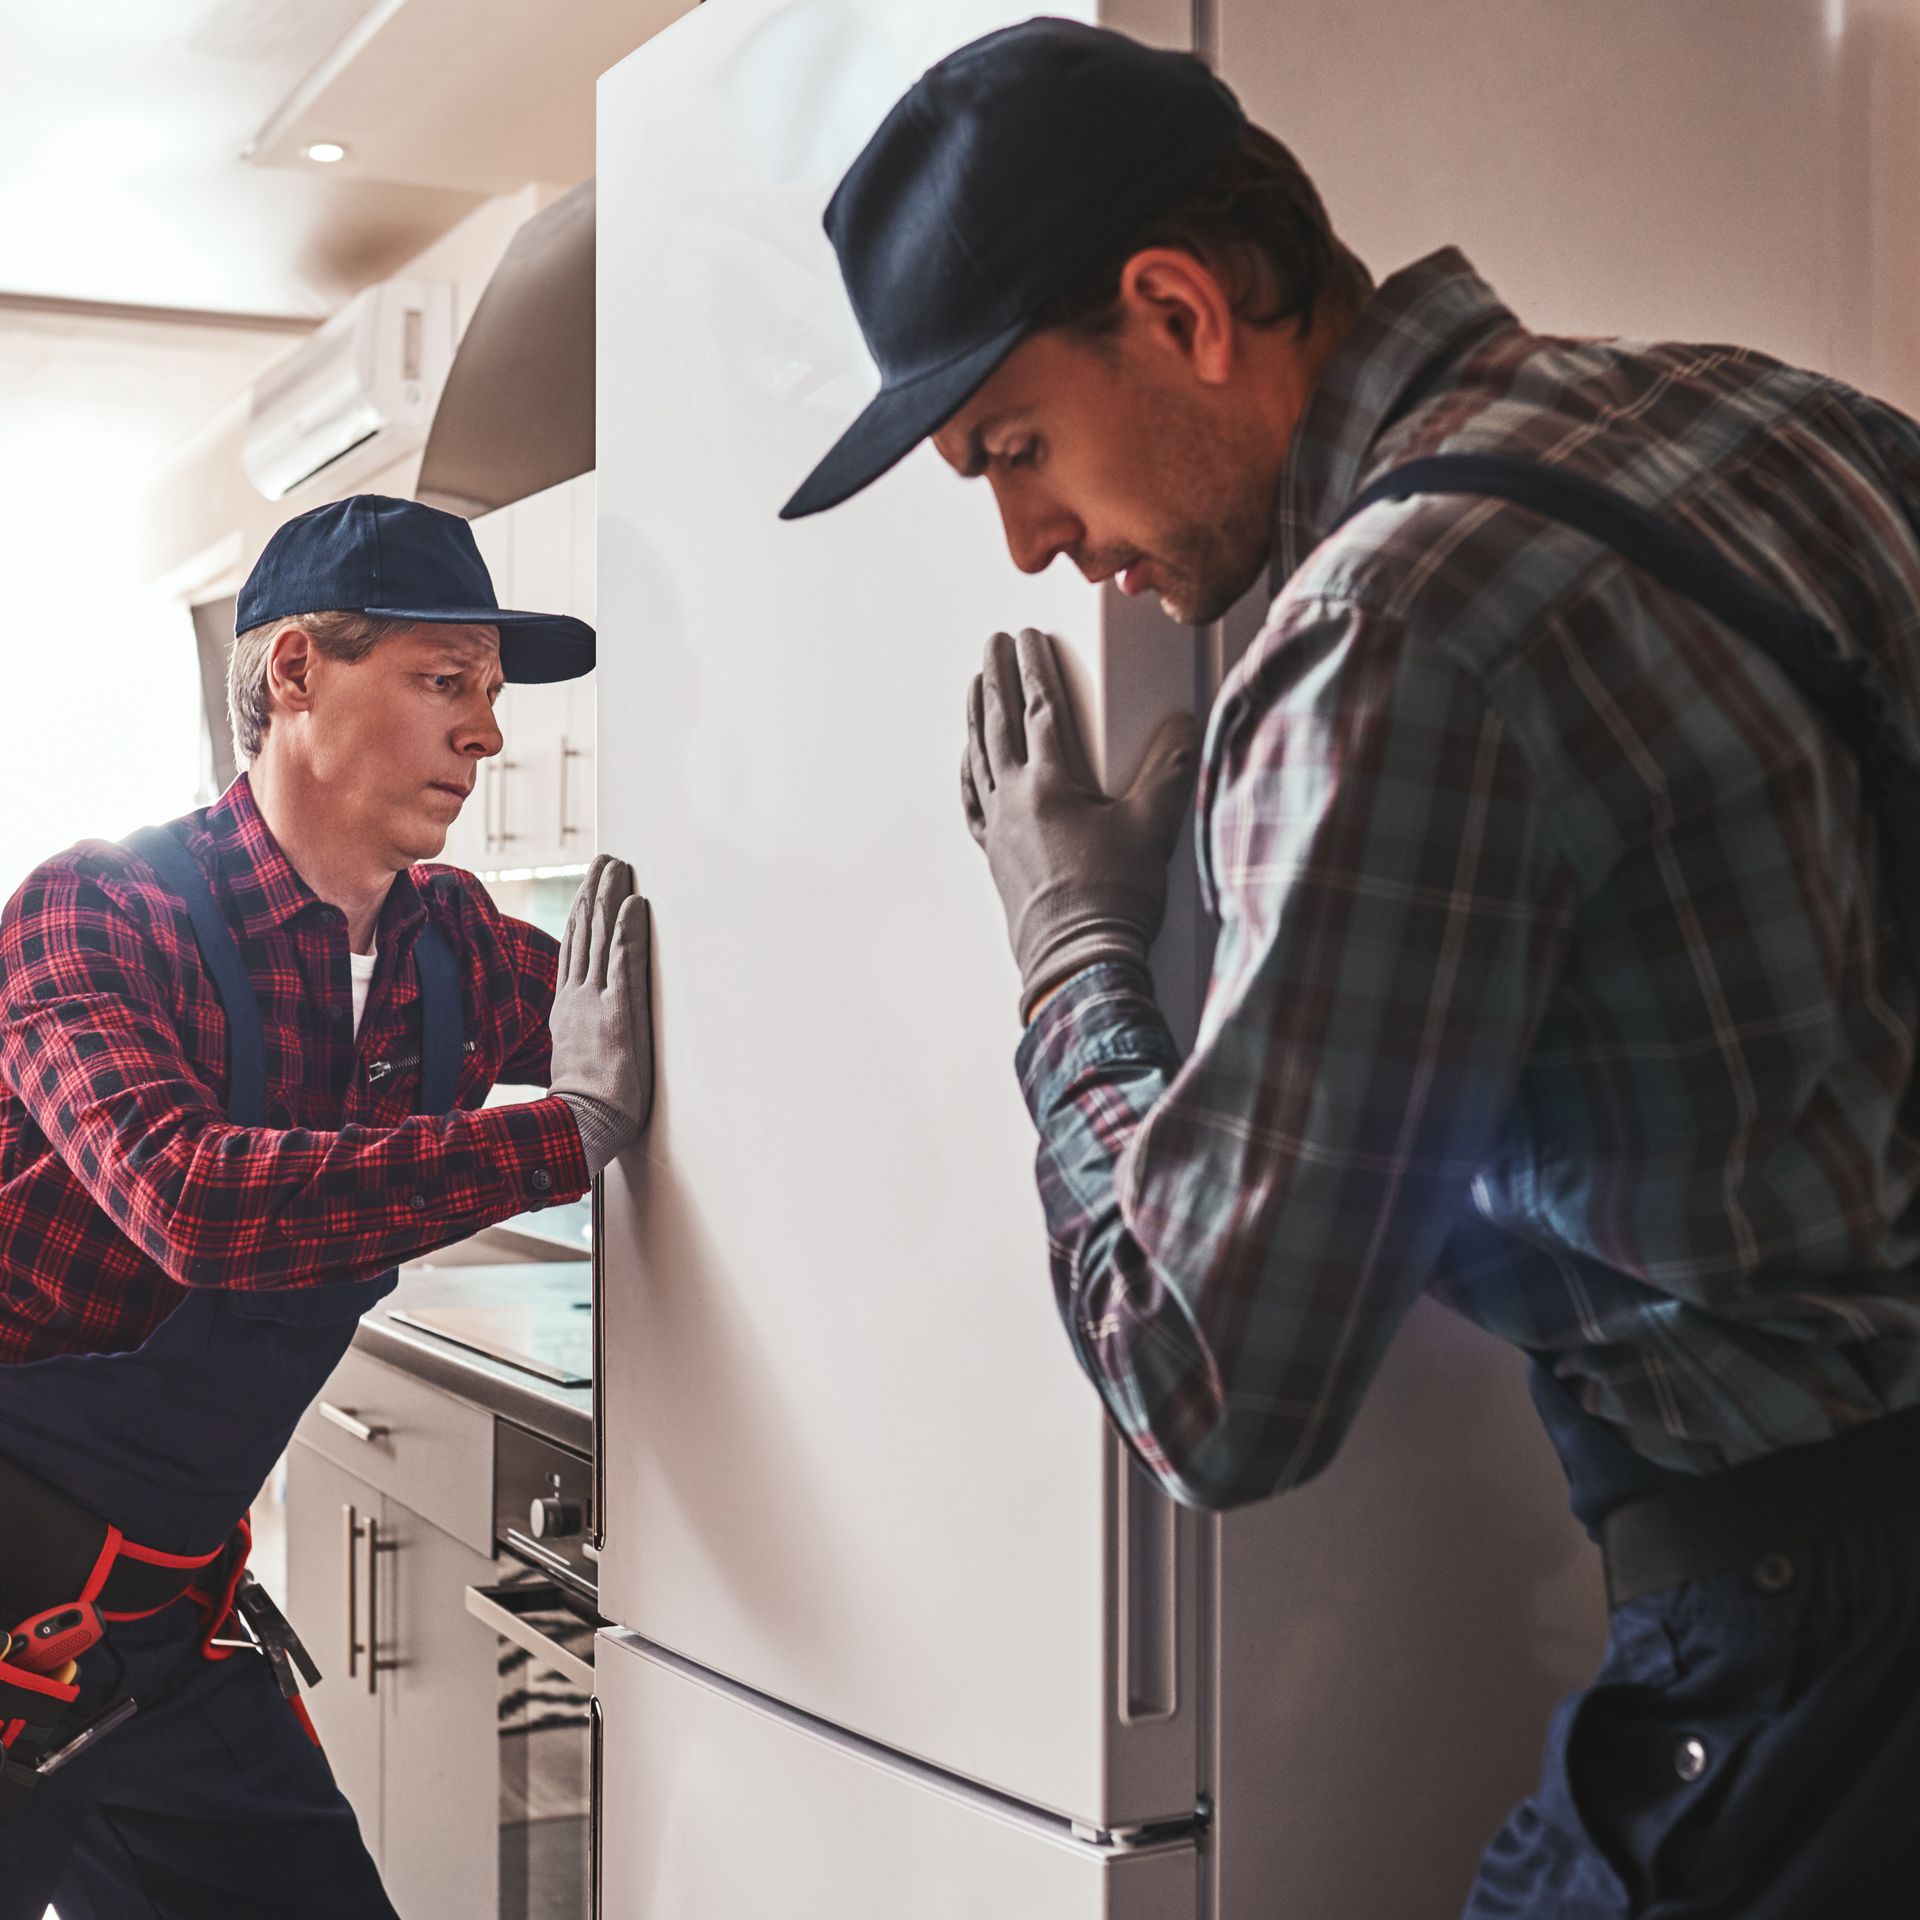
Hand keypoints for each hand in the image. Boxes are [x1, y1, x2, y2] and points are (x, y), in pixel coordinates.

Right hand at [548, 854, 653, 1175]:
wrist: (578, 1127)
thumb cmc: (581, 1107)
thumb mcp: (574, 1062)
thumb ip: (578, 1037)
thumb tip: (582, 1033)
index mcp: (566, 1009)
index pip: (574, 952)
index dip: (581, 918)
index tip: (588, 890)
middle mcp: (577, 998)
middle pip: (585, 934)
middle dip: (596, 893)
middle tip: (606, 860)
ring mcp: (595, 1003)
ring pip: (601, 938)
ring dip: (611, 897)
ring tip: (619, 866)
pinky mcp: (617, 1013)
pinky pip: (623, 962)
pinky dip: (628, 930)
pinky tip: (634, 904)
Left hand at [962, 629, 1198, 1020]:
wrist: (1078, 962)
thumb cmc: (1113, 900)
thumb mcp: (1155, 827)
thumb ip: (1171, 770)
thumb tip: (1184, 727)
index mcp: (1051, 783)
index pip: (1039, 707)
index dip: (1035, 666)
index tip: (1028, 635)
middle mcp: (1015, 800)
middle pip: (998, 723)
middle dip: (994, 677)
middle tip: (992, 645)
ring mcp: (998, 829)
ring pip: (979, 757)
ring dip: (975, 717)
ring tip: (974, 687)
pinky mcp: (995, 856)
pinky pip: (972, 801)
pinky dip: (969, 772)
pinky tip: (969, 764)